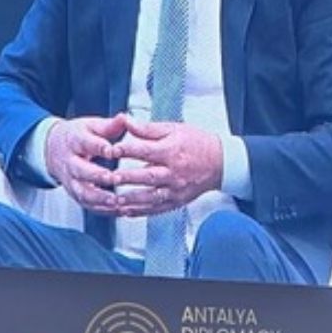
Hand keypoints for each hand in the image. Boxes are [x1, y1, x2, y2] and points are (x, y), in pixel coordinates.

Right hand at [43, 115, 132, 213]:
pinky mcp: (75, 194)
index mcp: (74, 141)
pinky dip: (102, 210)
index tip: (112, 150)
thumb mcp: (91, 125)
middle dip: (97, 176)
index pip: (85, 143)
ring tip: (116, 201)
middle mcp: (70, 163)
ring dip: (99, 198)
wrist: (53, 149)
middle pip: (81, 170)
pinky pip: (87, 205)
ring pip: (83, 192)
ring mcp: (71, 181)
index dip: (98, 147)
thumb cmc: (77, 137)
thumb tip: (125, 118)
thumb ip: (109, 125)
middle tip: (114, 178)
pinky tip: (117, 211)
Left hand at [107, 121, 222, 216]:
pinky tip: (127, 212)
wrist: (220, 163)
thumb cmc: (196, 143)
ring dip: (132, 199)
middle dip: (128, 178)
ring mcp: (176, 189)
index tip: (112, 150)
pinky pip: (157, 209)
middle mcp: (174, 172)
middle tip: (110, 178)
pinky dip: (141, 212)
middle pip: (148, 176)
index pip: (146, 150)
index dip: (128, 150)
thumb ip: (147, 128)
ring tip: (115, 200)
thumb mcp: (173, 129)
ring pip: (151, 197)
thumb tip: (125, 120)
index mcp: (172, 151)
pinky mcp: (177, 201)